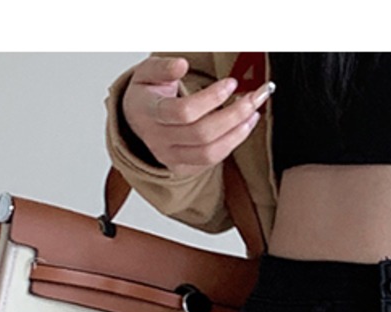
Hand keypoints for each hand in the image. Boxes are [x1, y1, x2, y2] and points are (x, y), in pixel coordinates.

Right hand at [121, 55, 272, 176]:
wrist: (137, 122)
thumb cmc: (146, 95)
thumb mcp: (146, 72)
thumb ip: (163, 67)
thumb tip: (181, 65)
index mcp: (149, 113)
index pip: (184, 112)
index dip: (211, 99)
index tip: (231, 83)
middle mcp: (160, 140)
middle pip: (202, 134)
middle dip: (233, 115)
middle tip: (253, 97)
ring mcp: (172, 157)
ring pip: (210, 153)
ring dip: (237, 134)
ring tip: (253, 113)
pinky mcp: (184, 167)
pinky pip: (212, 161)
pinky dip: (232, 143)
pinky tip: (244, 126)